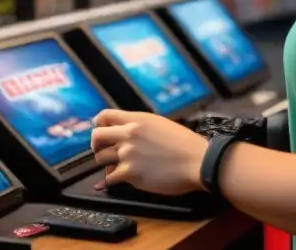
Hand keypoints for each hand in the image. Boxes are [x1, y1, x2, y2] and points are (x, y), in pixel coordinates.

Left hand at [91, 109, 207, 195]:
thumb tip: (129, 135)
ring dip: (108, 164)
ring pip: (100, 158)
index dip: (99, 124)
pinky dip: (114, 180)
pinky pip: (110, 178)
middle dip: (97, 146)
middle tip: (104, 152)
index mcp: (139, 120)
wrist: (198, 161)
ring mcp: (127, 154)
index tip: (102, 131)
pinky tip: (125, 179)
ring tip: (120, 167)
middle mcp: (130, 134)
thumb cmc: (186, 145)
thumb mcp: (163, 126)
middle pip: (97, 137)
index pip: (105, 116)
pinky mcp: (129, 173)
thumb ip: (143, 128)